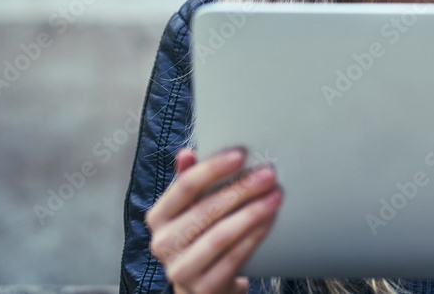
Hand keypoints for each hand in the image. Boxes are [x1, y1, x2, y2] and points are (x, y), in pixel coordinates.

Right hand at [145, 147, 282, 293]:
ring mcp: (181, 269)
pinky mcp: (204, 287)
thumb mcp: (189, 209)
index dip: (213, 168)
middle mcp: (164, 243)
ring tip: (274, 197)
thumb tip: (186, 153)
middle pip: (206, 209)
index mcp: (158, 217)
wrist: (200, 285)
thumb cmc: (197, 237)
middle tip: (267, 175)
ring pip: (220, 235)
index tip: (241, 155)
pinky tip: (268, 221)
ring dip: (251, 213)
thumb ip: (187, 180)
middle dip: (241, 189)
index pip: (185, 186)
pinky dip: (253, 237)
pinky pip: (233, 258)